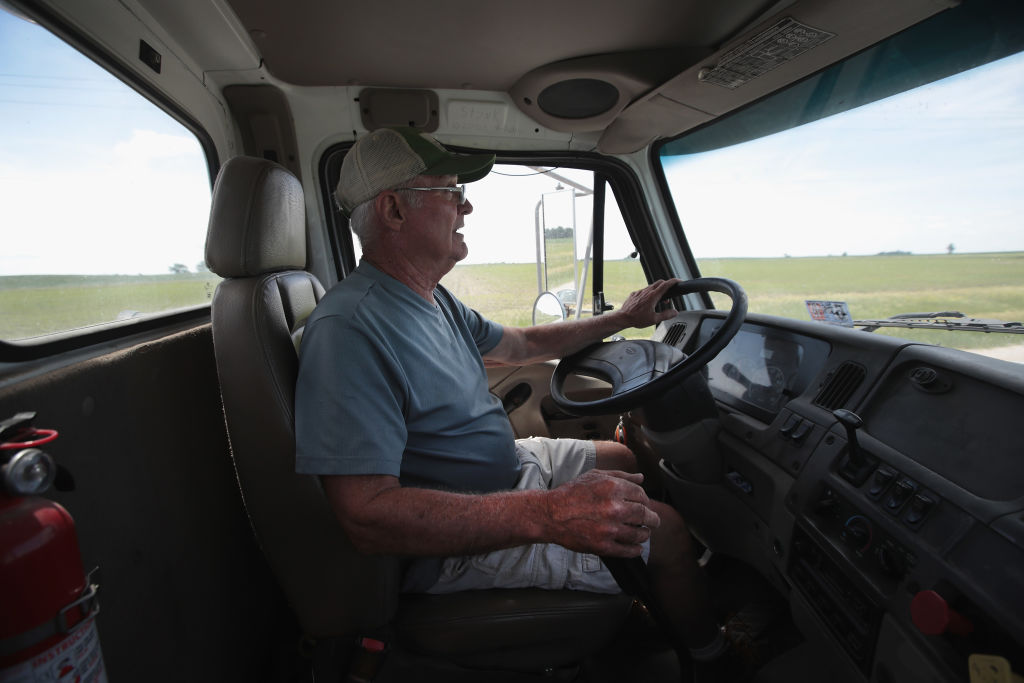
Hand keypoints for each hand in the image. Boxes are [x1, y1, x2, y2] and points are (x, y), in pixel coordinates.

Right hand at [543, 469, 660, 556]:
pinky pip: (628, 550)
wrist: (550, 514)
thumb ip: (620, 476)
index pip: (641, 495)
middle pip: (645, 514)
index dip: (646, 501)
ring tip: (644, 534)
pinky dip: (635, 550)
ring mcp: (609, 528)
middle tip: (653, 521)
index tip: (645, 505)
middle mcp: (614, 507)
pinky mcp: (603, 545)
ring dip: (645, 534)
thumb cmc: (571, 493)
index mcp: (613, 487)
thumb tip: (641, 478)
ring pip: (639, 534)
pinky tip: (636, 548)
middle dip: (652, 519)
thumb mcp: (595, 476)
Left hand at [616, 279, 681, 328]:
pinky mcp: (634, 294)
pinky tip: (648, 302)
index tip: (678, 281)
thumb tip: (675, 312)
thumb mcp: (654, 319)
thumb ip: (666, 315)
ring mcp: (640, 291)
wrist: (622, 318)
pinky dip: (649, 293)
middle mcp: (646, 291)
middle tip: (670, 293)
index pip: (666, 284)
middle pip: (660, 282)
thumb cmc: (637, 319)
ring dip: (658, 290)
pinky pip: (644, 291)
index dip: (674, 281)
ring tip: (660, 300)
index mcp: (653, 296)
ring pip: (651, 286)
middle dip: (667, 285)